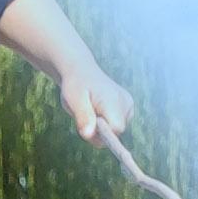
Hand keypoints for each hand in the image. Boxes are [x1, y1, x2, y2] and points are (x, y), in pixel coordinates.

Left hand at [0, 0, 131, 144]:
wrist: (73, 63)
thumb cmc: (72, 80)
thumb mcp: (73, 97)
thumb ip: (82, 115)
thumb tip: (89, 135)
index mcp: (117, 98)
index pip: (116, 129)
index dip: (101, 131)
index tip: (85, 126)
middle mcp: (125, 102)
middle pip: (114, 131)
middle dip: (95, 125)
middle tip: (78, 107)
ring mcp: (125, 105)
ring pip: (111, 129)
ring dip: (94, 121)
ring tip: (81, 104)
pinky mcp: (122, 107)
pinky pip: (108, 125)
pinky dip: (96, 120)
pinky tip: (87, 105)